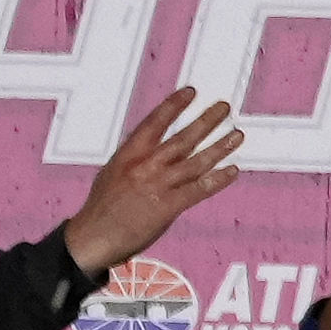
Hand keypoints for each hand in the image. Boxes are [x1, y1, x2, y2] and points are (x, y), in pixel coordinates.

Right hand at [58, 87, 249, 279]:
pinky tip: (232, 170)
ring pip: (196, 161)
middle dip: (207, 121)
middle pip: (182, 138)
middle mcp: (145, 166)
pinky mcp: (168, 206)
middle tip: (224, 107)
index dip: (174, 106)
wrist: (93, 237)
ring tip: (236, 135)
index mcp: (128, 154)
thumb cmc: (101, 208)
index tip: (190, 92)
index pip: (154, 122)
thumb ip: (135, 160)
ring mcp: (158, 185)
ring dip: (220, 147)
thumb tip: (152, 148)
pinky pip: (199, 189)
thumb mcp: (112, 173)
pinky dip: (218, 179)